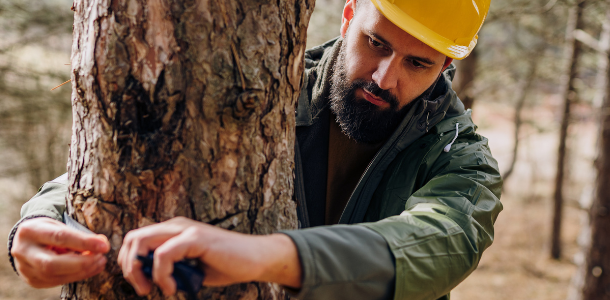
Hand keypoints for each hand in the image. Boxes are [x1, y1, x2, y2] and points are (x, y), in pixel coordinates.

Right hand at [11, 217, 109, 287]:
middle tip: (101, 257)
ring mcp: (25, 269)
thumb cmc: (48, 231)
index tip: (104, 246)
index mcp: (30, 231)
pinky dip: (77, 276)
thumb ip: (79, 235)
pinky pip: (57, 282)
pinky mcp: (32, 280)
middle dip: (82, 262)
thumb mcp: (60, 226)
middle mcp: (23, 251)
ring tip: (100, 262)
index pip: (59, 237)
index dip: (84, 242)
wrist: (27, 242)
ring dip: (83, 271)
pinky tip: (91, 269)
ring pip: (54, 276)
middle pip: (52, 263)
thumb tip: (102, 244)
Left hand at [118, 217, 300, 295]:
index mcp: (172, 231)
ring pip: (141, 242)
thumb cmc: (226, 265)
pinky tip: (172, 288)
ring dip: (140, 271)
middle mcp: (175, 225)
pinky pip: (163, 254)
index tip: (142, 286)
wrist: (256, 259)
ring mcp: (185, 229)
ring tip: (154, 290)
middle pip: (132, 238)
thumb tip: (148, 280)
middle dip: (129, 268)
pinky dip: (161, 275)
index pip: (135, 240)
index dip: (130, 264)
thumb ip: (170, 269)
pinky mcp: (195, 237)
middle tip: (143, 290)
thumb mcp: (190, 269)